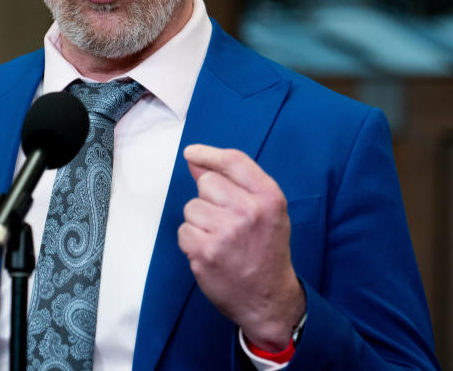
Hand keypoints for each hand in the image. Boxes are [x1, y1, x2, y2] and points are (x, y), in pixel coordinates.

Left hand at [177, 144, 305, 350]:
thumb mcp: (265, 211)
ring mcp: (226, 232)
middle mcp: (249, 211)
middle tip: (226, 223)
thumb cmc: (266, 250)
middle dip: (209, 199)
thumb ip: (234, 183)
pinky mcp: (206, 252)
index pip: (233, 162)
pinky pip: (184, 231)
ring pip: (192, 208)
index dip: (208, 154)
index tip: (191, 153)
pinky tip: (211, 254)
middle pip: (206, 183)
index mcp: (269, 198)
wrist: (269, 299)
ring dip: (200, 223)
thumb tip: (195, 161)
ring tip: (221, 241)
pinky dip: (192, 242)